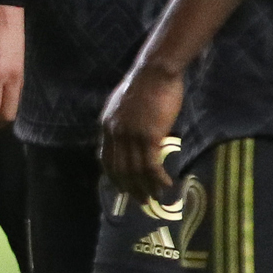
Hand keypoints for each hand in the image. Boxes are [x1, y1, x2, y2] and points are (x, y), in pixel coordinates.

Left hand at [101, 61, 183, 197]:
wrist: (154, 72)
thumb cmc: (144, 85)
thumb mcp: (123, 105)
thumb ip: (122, 122)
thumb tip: (128, 137)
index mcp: (106, 126)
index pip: (105, 158)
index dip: (114, 176)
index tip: (122, 188)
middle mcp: (115, 134)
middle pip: (119, 169)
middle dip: (130, 188)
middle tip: (140, 200)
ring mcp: (131, 136)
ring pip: (136, 170)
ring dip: (146, 187)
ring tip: (155, 197)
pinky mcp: (148, 136)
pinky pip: (151, 165)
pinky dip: (158, 178)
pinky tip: (166, 184)